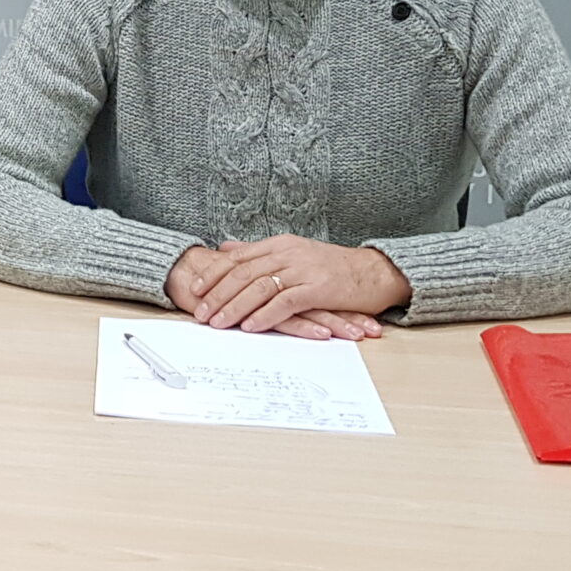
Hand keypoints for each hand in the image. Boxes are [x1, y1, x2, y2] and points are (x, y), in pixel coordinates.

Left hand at [188, 234, 412, 334]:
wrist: (375, 272)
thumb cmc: (334, 267)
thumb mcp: (293, 253)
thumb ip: (259, 251)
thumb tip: (227, 248)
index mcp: (280, 244)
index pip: (239, 257)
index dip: (214, 273)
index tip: (195, 289)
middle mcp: (288, 253)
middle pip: (244, 273)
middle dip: (218, 294)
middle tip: (200, 312)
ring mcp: (303, 269)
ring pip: (260, 287)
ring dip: (235, 307)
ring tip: (219, 323)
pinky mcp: (319, 288)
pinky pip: (286, 302)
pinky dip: (265, 315)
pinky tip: (251, 326)